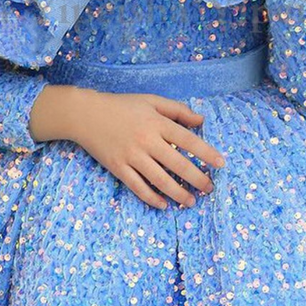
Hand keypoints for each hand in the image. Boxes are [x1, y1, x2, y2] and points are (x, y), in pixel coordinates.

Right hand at [73, 91, 225, 210]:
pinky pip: (137, 187)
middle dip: (196, 178)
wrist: (85, 114)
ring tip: (190, 201)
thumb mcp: (151, 101)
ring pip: (159, 179)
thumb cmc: (122, 106)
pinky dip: (151, 197)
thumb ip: (177, 110)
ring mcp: (131, 156)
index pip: (187, 139)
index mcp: (156, 123)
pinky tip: (163, 205)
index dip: (206, 152)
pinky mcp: (118, 167)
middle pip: (177, 163)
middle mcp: (146, 140)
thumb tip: (200, 121)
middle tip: (209, 188)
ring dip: (177, 193)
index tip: (220, 164)